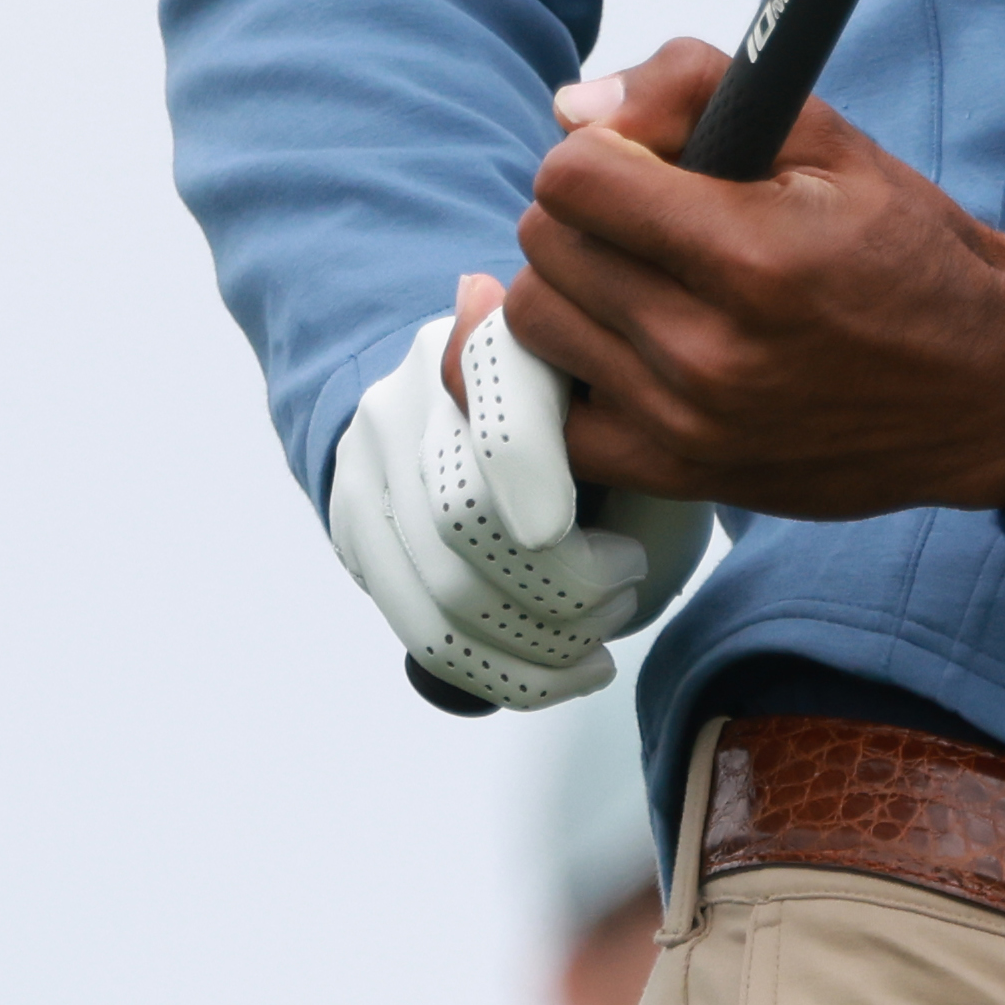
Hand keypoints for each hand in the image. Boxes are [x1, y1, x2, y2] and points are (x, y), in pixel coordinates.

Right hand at [323, 297, 714, 706]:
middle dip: (565, 587)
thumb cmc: (621, 424)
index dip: (536, 468)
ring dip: (537, 644)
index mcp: (505, 330)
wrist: (524, 416)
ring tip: (599, 642)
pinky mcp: (354, 521)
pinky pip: (417, 628)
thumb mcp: (651, 418)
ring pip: (439, 590)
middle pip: (464, 515)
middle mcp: (418, 382)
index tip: (609, 546)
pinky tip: (563, 673)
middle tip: (627, 588)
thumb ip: (632, 446)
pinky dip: (498, 673)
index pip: (499, 391)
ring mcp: (372, 454)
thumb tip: (559, 524)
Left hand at [487, 38, 1004, 521]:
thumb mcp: (834, 142)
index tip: (640, 161)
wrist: (992, 384)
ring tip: (646, 283)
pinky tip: (629, 354)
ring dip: (577, 291)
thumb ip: (698, 93)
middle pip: (546, 248)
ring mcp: (688, 420)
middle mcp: (710, 347)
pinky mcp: (682, 473)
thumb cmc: (914, 254)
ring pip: (538, 326)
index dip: (598, 152)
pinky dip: (577, 379)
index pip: (573, 180)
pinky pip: (556, 421)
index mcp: (752, 252)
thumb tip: (571, 109)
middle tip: (653, 219)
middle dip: (588, 214)